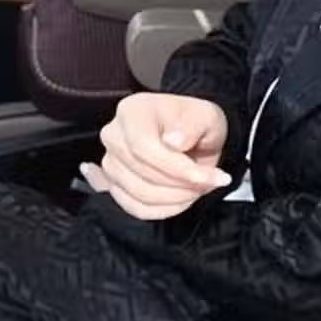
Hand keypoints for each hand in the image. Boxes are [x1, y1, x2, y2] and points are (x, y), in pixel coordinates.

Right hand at [82, 93, 232, 220]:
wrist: (188, 132)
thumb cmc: (193, 121)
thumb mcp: (205, 116)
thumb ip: (192, 127)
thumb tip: (174, 141)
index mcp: (133, 111)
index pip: (144, 146)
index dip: (177, 168)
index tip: (208, 176)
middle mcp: (114, 135)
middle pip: (144, 173)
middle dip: (183, 185)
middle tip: (209, 182)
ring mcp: (111, 162)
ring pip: (141, 195)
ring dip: (177, 198)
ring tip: (197, 187)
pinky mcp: (113, 185)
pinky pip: (137, 208)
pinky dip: (165, 209)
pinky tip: (182, 198)